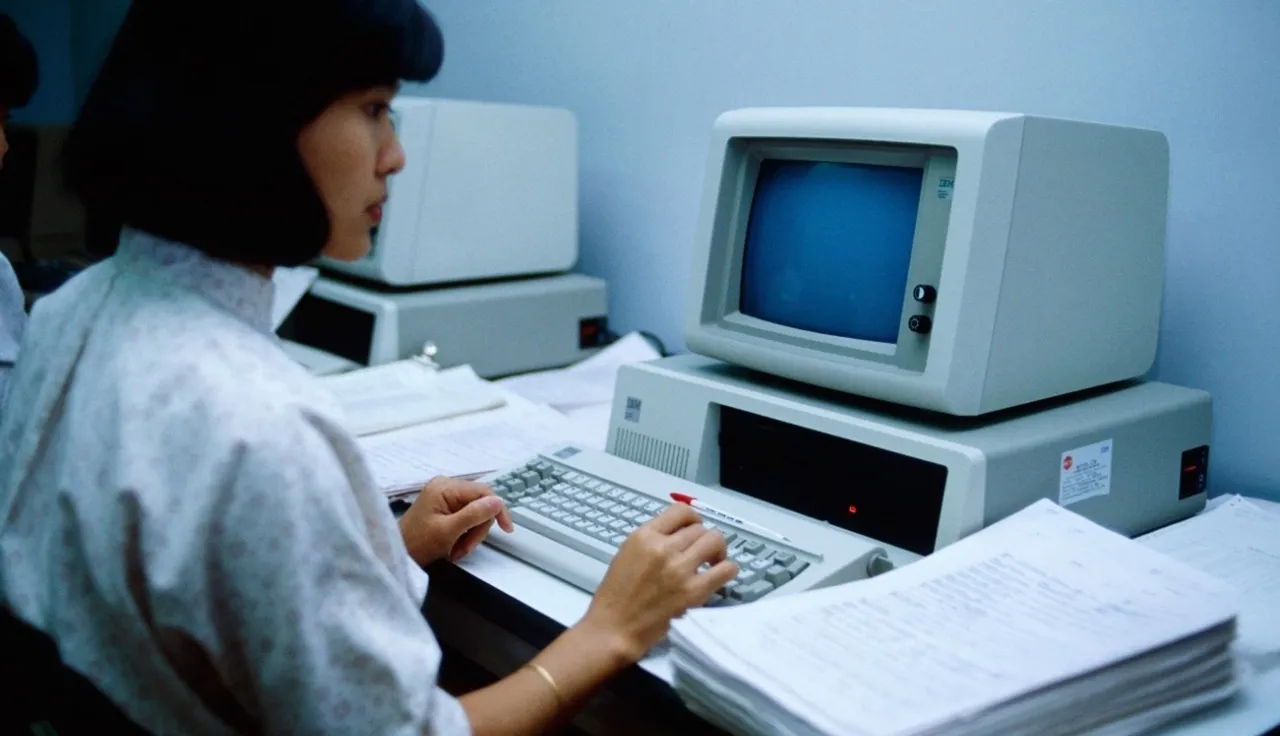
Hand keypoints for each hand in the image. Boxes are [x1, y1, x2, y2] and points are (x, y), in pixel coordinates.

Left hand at [399, 476, 514, 565]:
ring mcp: (444, 495)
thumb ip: (474, 515)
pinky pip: (465, 516)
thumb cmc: (417, 544)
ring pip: (474, 513)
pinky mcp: (443, 506)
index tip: (506, 529)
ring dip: (471, 534)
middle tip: (466, 548)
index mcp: (445, 487)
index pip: (483, 492)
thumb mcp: (448, 531)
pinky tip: (454, 545)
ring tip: (458, 550)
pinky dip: (464, 533)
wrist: (396, 554)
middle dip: (477, 528)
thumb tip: (497, 502)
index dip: (497, 510)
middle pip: (480, 503)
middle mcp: (445, 486)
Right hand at [579, 504, 737, 660]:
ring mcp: (680, 569)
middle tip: (703, 552)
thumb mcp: (628, 554)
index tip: (694, 528)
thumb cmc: (616, 595)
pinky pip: (726, 569)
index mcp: (644, 536)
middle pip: (700, 528)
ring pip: (715, 542)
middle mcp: (663, 548)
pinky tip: (720, 575)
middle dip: (703, 538)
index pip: (681, 511)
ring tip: (712, 562)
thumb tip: (679, 534)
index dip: (693, 518)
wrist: (614, 628)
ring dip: (717, 550)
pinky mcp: (693, 592)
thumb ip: (653, 540)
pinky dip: (727, 569)